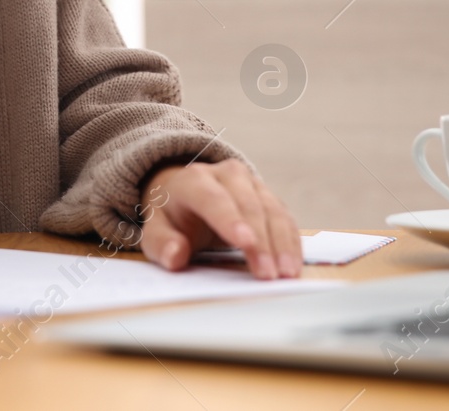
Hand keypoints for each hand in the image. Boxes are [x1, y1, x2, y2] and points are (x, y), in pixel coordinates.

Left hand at [136, 159, 301, 279]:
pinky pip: (284, 217)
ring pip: (272, 210)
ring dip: (282, 243)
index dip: (229, 220)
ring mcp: (251, 182)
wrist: (186, 195)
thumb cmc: (172, 217)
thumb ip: (161, 244)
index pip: (212, 199)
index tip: (245, 242)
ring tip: (286, 273)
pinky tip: (293, 263)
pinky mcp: (267, 196)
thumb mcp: (156, 230)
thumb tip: (175, 255)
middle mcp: (226, 174)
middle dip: (261, 241)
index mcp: (194, 180)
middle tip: (268, 274)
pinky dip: (291, 241)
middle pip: (248, 206)